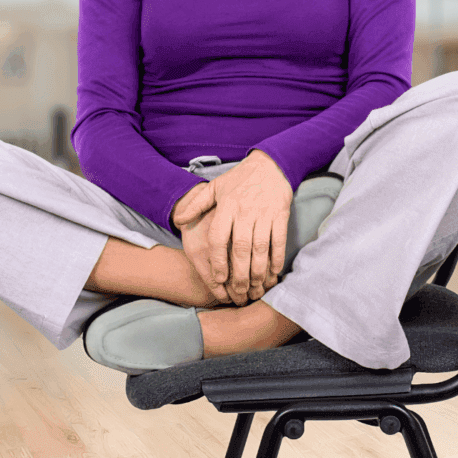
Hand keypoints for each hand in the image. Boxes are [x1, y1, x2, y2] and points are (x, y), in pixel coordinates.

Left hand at [175, 151, 291, 305]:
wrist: (270, 165)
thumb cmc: (240, 178)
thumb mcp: (215, 187)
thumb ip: (196, 205)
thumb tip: (177, 220)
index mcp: (227, 207)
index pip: (219, 238)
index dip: (218, 261)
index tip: (219, 279)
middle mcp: (245, 212)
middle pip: (240, 249)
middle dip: (239, 274)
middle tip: (239, 292)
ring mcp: (264, 215)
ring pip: (260, 248)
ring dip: (259, 271)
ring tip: (256, 287)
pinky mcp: (280, 215)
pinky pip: (278, 241)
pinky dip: (277, 258)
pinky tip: (274, 273)